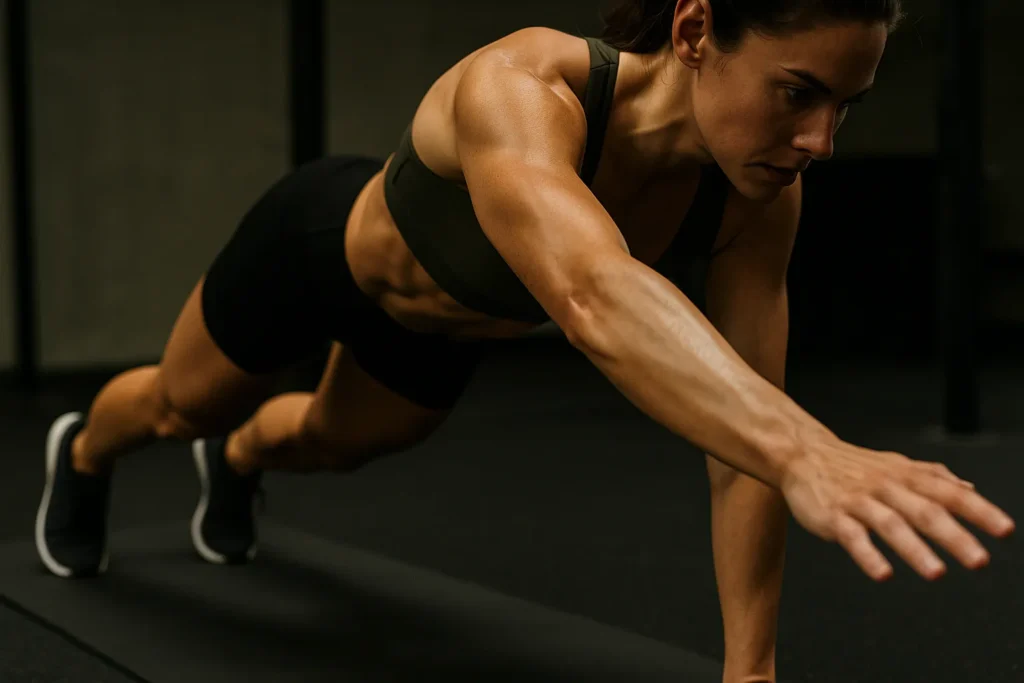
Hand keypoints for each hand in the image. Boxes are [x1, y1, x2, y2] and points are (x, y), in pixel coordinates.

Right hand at [780, 438, 1015, 580]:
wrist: (802, 453)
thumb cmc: (853, 465)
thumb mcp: (897, 464)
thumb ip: (934, 476)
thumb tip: (970, 487)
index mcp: (906, 475)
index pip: (950, 492)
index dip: (979, 510)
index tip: (1004, 530)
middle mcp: (886, 487)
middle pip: (924, 510)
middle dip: (954, 536)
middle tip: (979, 560)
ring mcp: (859, 501)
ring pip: (889, 524)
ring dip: (914, 549)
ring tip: (936, 574)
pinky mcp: (833, 517)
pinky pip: (852, 536)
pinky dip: (868, 555)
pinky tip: (883, 573)